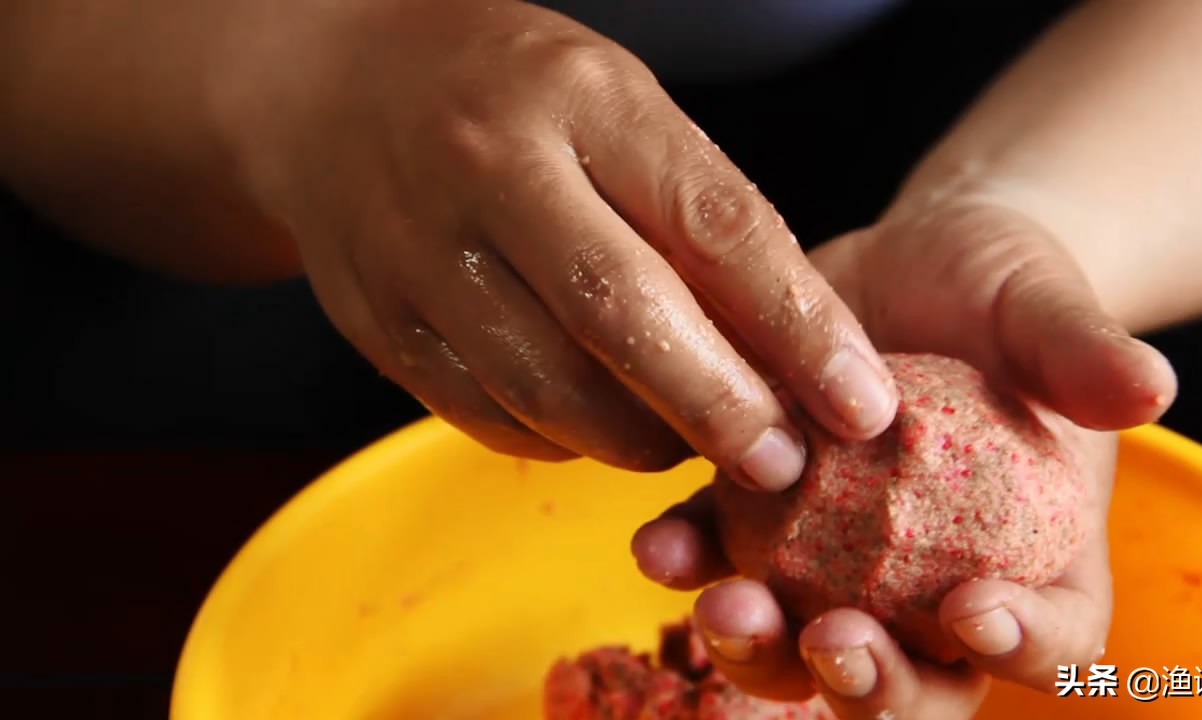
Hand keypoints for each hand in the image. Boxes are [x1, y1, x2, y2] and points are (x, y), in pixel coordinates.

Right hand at [208, 0, 896, 482]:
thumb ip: (694, 212)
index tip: (864, 404)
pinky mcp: (378, 323)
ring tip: (691, 443)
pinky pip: (488, 416)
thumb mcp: (615, 106)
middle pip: (624, 318)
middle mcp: (493, 170)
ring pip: (551, 389)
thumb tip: (789, 350)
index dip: (800, 328)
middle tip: (782, 465)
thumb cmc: (510, 94)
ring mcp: (420, 252)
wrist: (329, 89)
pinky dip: (562, 441)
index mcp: (582, 100)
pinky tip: (597, 427)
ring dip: (641, 440)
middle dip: (721, 409)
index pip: (714, 226)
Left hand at [631, 201, 1177, 717]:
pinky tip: (661, 544)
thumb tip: (1150, 386)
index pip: (1049, 635)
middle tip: (831, 644)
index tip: (973, 610)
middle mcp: (930, 581)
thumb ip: (1083, 352)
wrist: (907, 260)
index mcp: (1031, 555)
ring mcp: (835, 560)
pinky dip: (690, 560)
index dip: (1020, 645)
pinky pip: (721, 555)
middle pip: (913, 675)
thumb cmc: (1002, 289)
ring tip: (723, 606)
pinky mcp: (760, 515)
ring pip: (801, 640)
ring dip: (760, 644)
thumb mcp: (1045, 306)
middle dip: (868, 683)